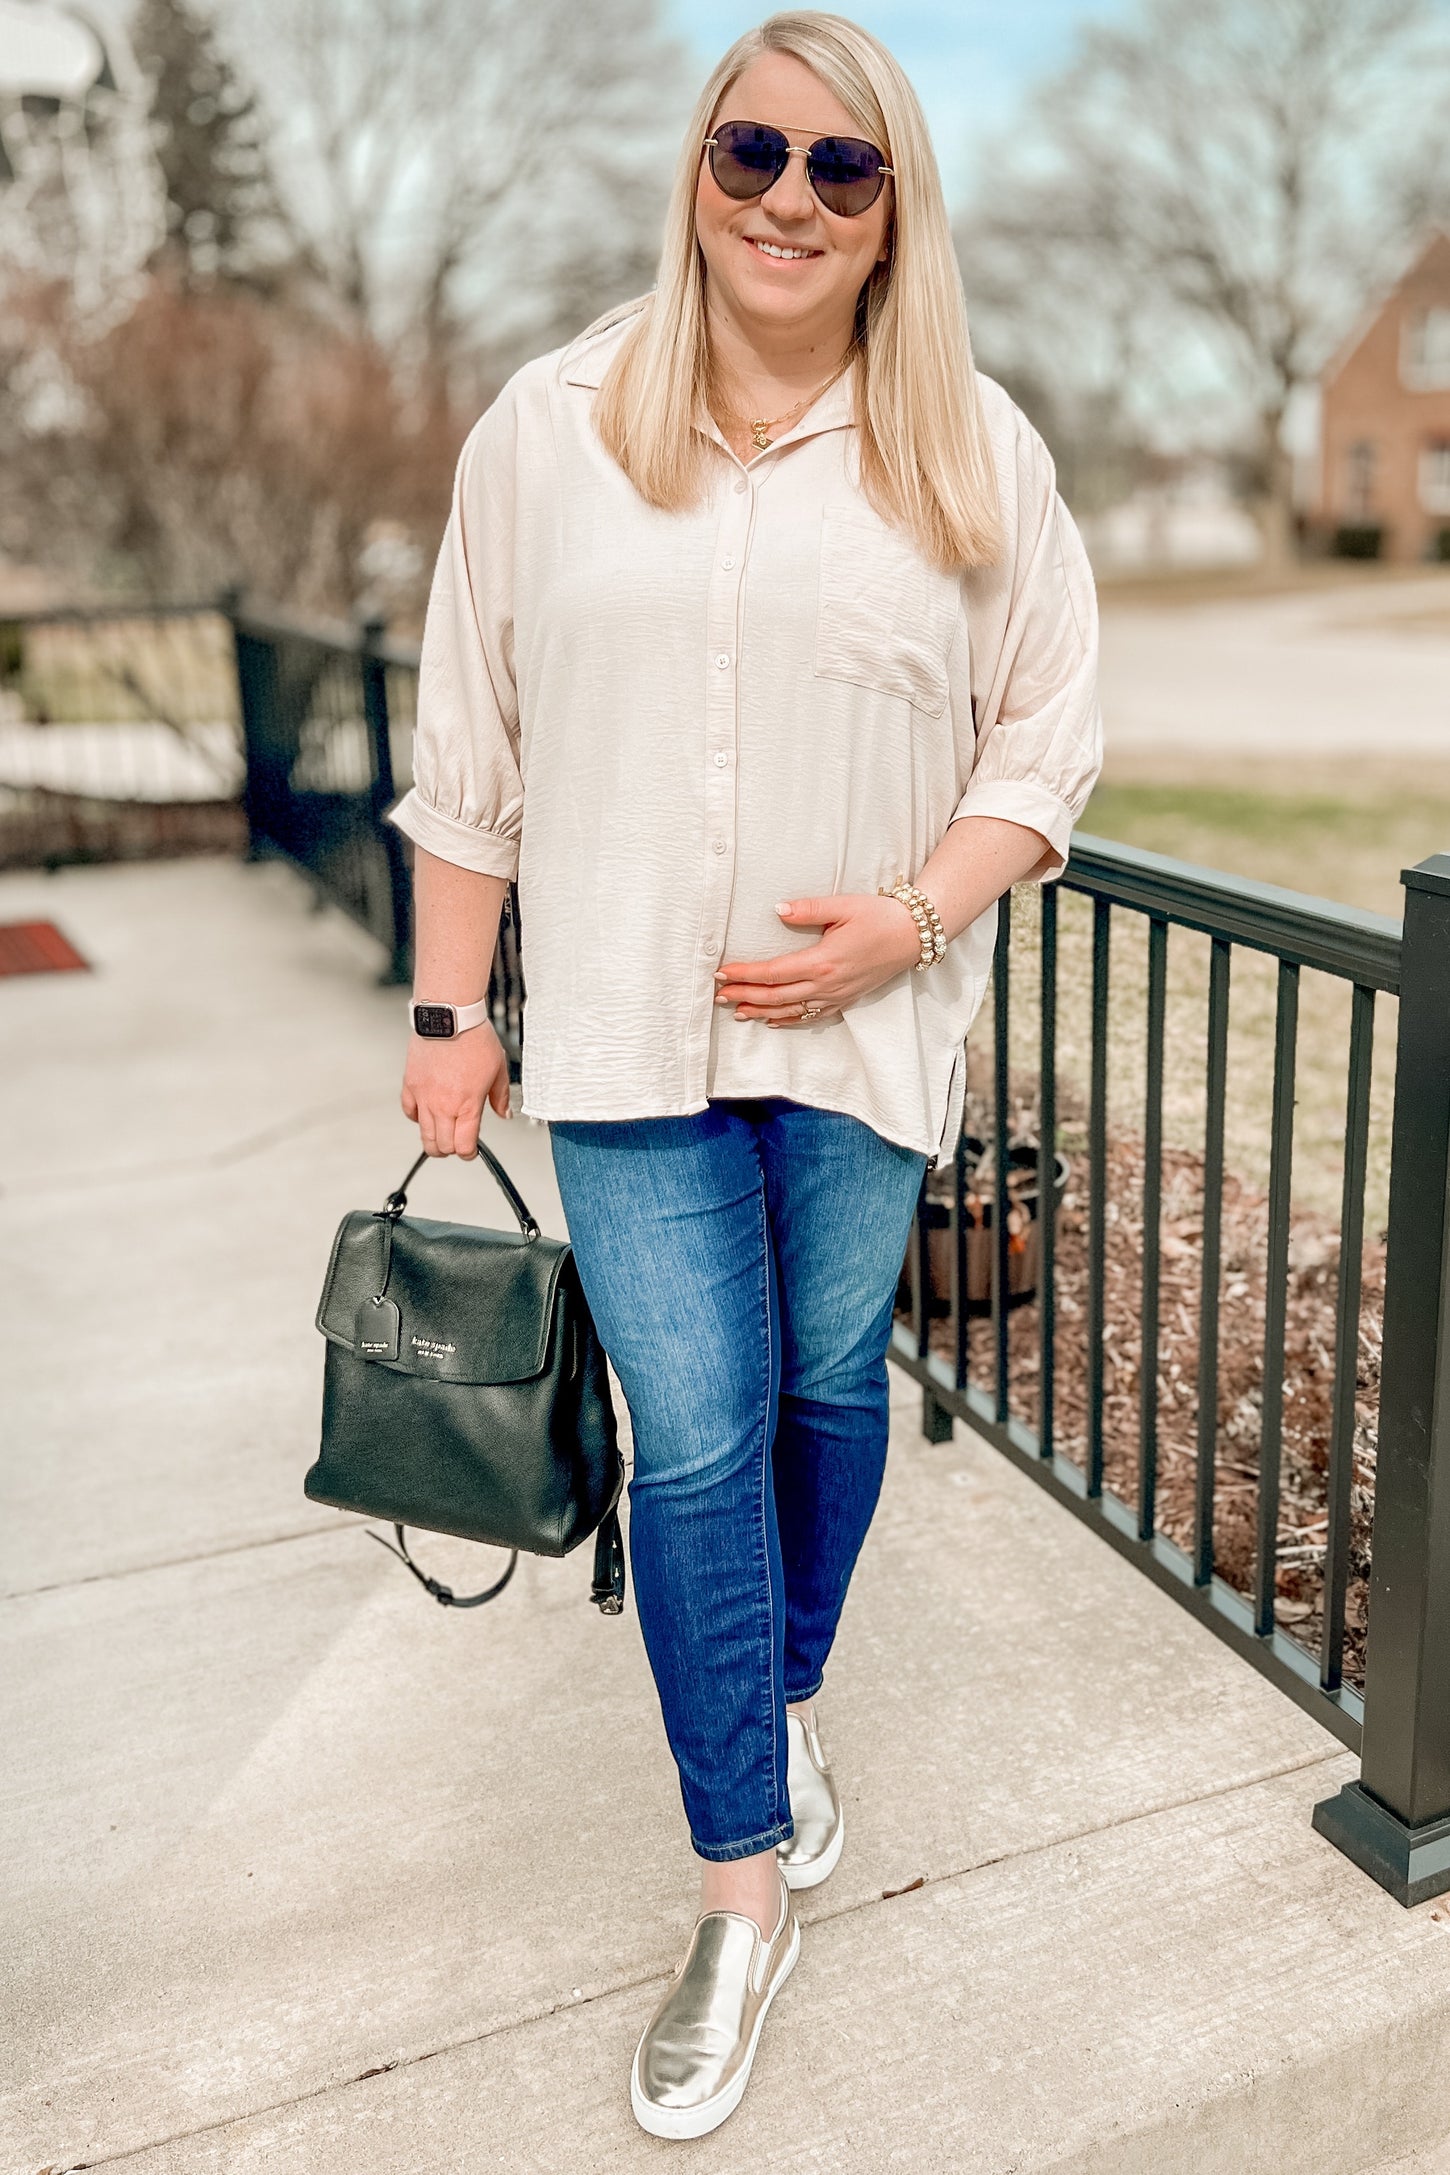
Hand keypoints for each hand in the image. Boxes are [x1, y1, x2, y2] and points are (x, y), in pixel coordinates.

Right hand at [402, 1020, 511, 1156]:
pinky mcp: (410, 1085)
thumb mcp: (498, 1069)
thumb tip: (504, 1114)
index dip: (469, 1153)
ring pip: (424, 1134)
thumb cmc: (475, 1039)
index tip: (471, 1150)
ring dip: (434, 1140)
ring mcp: (424, 1097)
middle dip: (452, 1149)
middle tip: (458, 1144)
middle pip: (442, 1146)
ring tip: (442, 1136)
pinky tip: (426, 1113)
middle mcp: (443, 1106)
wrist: (450, 1018)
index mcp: (467, 1105)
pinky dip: (417, 1118)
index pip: (463, 1146)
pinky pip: (409, 1112)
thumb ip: (500, 1096)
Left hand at [714, 893, 923, 1025]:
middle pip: (775, 996)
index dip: (744, 974)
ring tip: (737, 1010)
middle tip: (718, 994)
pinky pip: (811, 1016)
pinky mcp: (845, 999)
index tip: (722, 972)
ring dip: (761, 1012)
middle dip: (744, 996)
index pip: (773, 972)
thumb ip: (808, 909)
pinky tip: (772, 1021)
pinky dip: (788, 1020)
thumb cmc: (879, 917)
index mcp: (821, 961)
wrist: (913, 935)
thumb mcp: (843, 906)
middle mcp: (826, 984)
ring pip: (790, 1011)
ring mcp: (836, 996)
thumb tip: (778, 909)